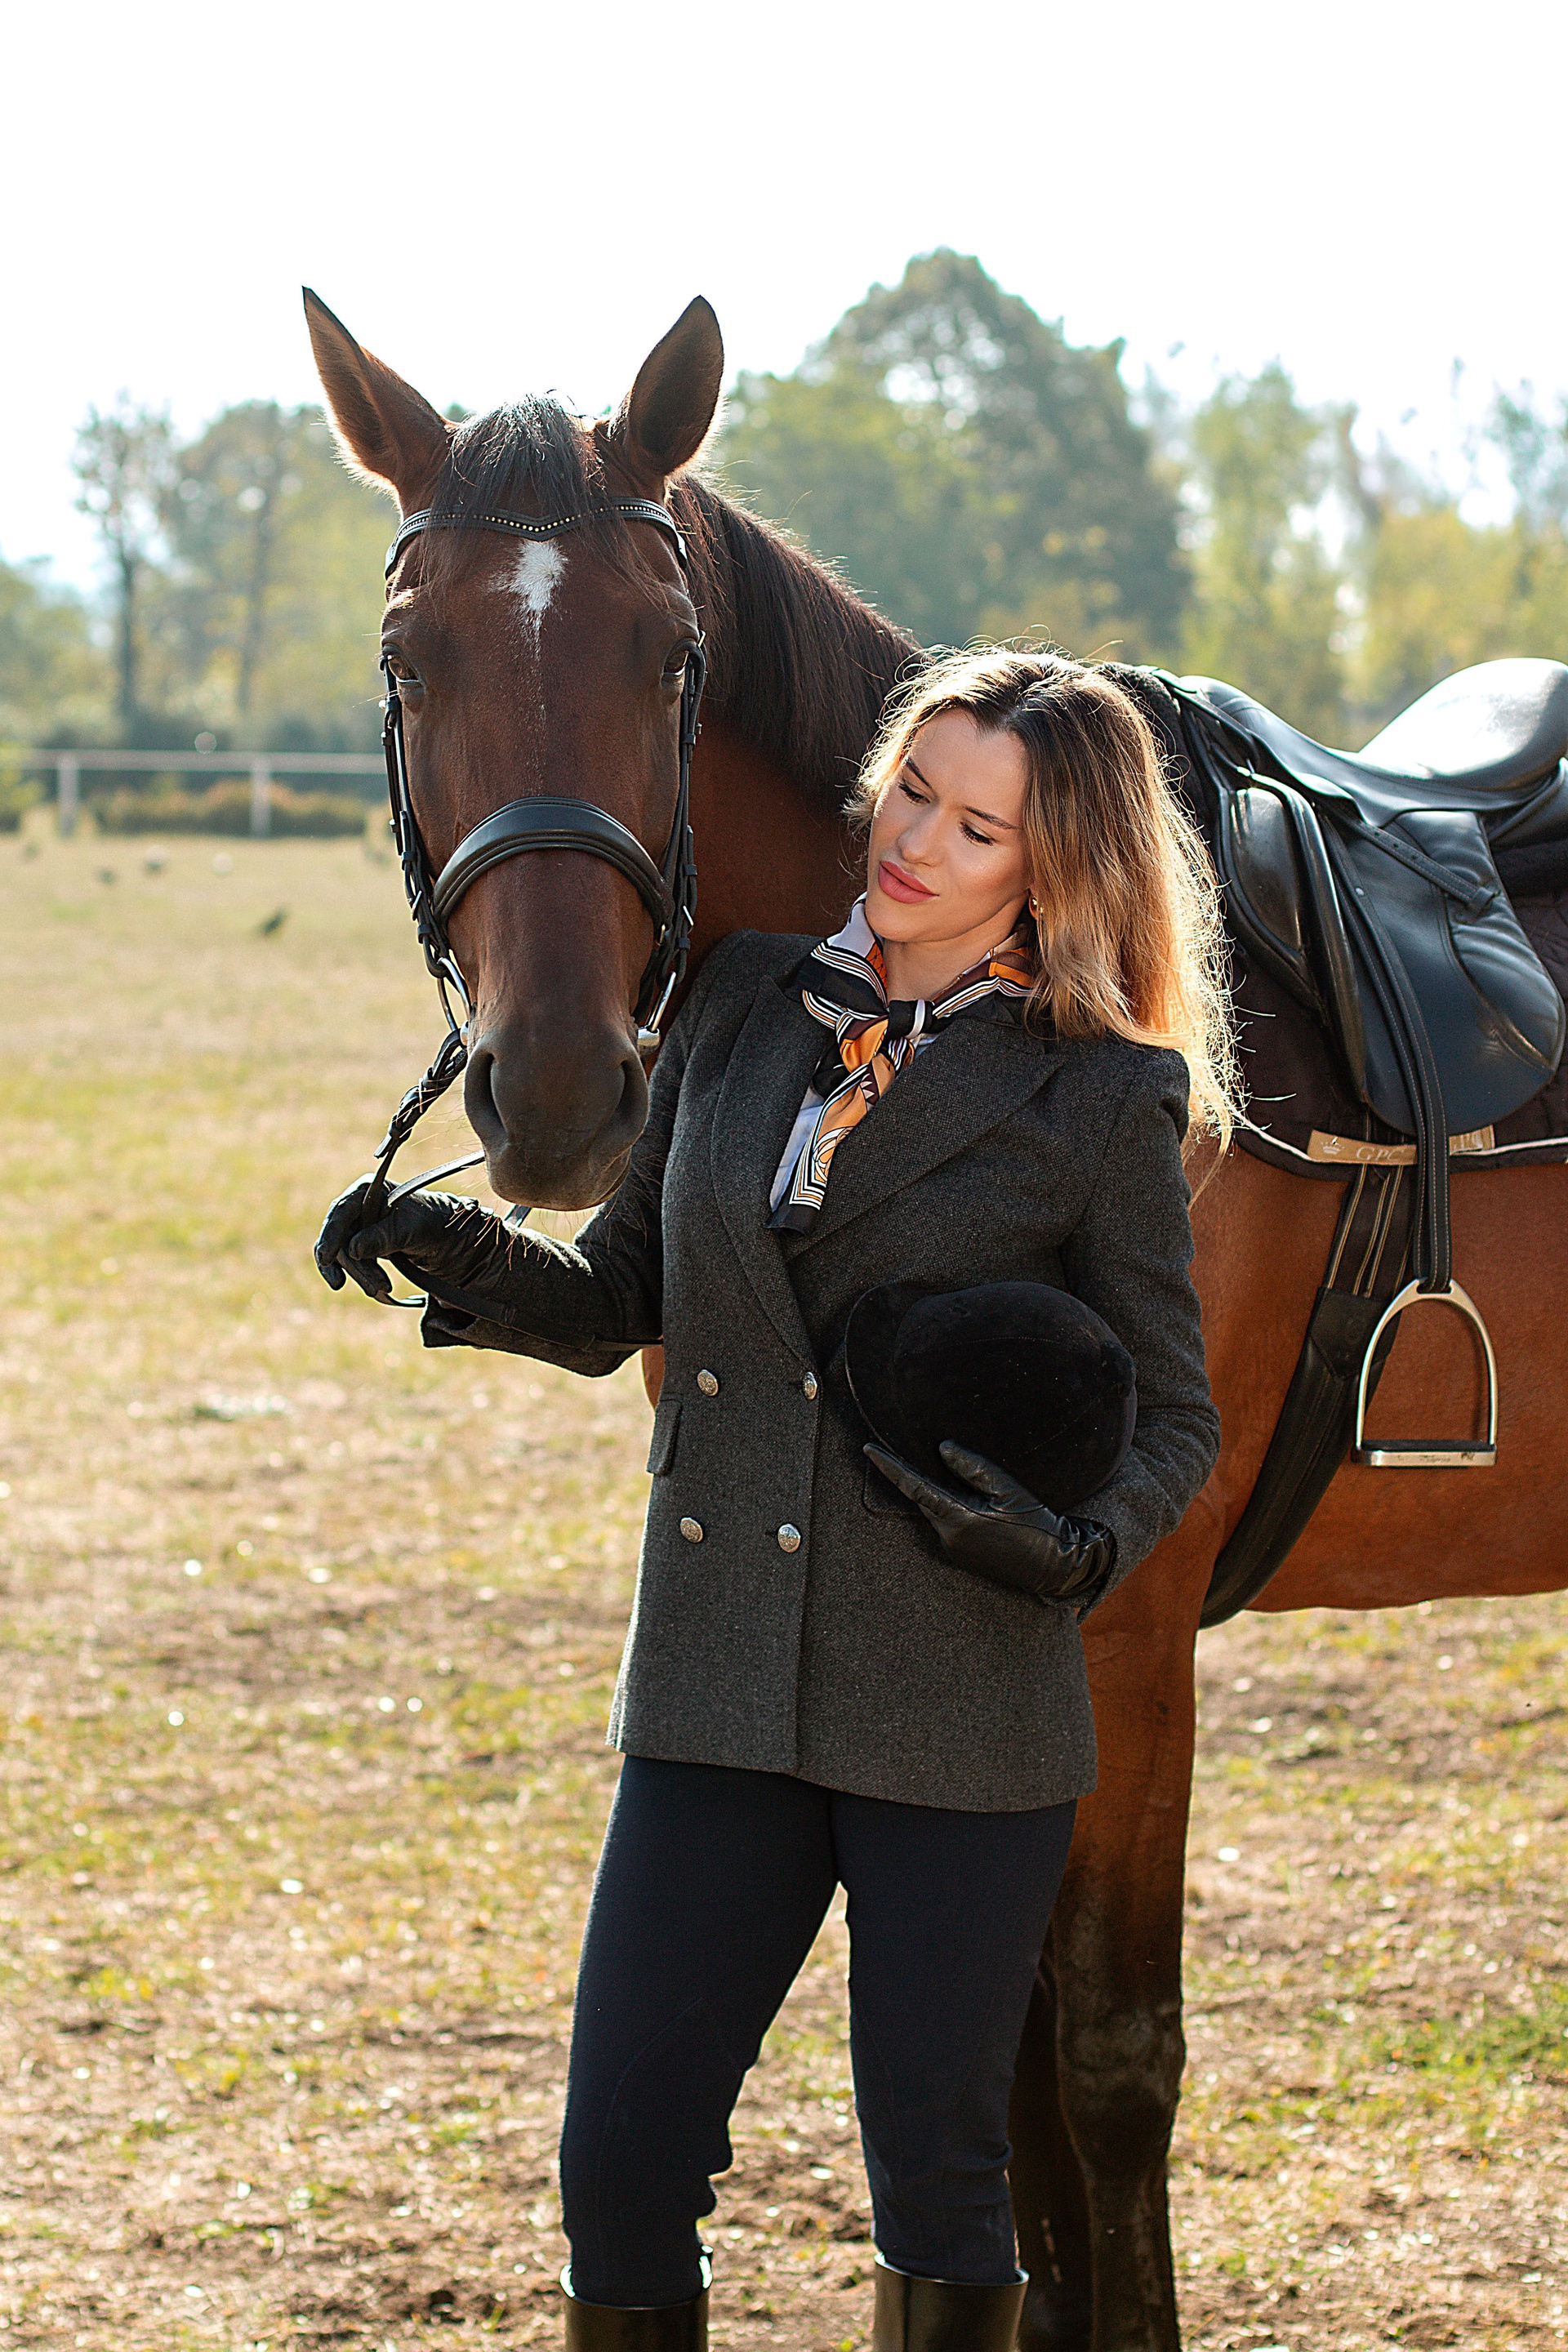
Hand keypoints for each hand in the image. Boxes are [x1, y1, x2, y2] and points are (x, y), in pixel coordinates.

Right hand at [314, 1179, 512, 1305]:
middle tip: (375, 1287)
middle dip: (356, 1265)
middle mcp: (358, 1206)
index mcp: (367, 1191)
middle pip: (340, 1237)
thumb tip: (352, 1250)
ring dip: (361, 1274)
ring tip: (383, 1289)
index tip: (327, 1258)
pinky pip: (351, 1262)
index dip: (331, 1235)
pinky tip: (377, 1290)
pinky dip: (362, 1276)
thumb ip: (381, 1238)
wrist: (448, 1237)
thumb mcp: (409, 1230)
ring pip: (345, 1254)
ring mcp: (358, 1225)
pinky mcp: (362, 1243)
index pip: (341, 1212)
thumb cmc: (431, 1223)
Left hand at [864, 1438, 1114, 1607]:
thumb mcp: (1008, 1489)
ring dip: (945, 1496)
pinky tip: (980, 1508)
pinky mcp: (960, 1557)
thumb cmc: (1035, 1523)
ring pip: (937, 1511)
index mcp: (958, 1518)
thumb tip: (942, 1449)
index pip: (914, 1486)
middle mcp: (949, 1537)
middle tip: (931, 1456)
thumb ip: (972, 1467)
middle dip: (923, 1477)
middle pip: (924, 1498)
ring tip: (978, 1491)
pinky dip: (953, 1511)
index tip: (869, 1449)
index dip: (890, 1466)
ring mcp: (952, 1550)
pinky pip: (948, 1525)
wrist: (1054, 1564)